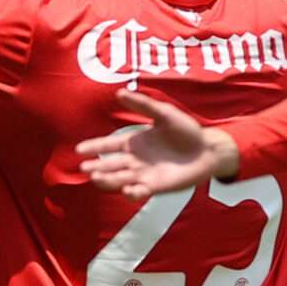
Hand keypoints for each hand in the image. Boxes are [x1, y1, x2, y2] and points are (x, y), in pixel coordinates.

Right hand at [76, 90, 237, 198]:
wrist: (207, 149)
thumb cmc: (186, 130)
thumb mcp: (164, 113)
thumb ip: (142, 105)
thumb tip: (119, 93)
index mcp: (134, 142)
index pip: (109, 145)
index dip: (94, 147)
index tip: (79, 149)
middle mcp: (135, 160)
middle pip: (110, 165)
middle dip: (96, 167)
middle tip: (85, 168)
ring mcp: (144, 174)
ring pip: (120, 180)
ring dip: (108, 180)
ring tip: (97, 178)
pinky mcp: (156, 186)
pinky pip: (140, 191)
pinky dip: (132, 193)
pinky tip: (128, 190)